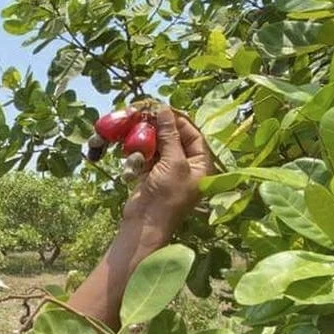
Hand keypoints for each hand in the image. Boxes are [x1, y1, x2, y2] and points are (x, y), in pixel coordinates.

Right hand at [122, 107, 213, 235]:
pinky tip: (132, 142)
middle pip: (175, 138)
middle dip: (161, 126)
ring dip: (148, 136)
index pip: (194, 135)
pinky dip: (140, 148)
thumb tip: (164, 109)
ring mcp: (168, 171)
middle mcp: (187, 166)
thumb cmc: (167, 196)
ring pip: (159, 145)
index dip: (179, 121)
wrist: (145, 224)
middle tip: (147, 113)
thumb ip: (170, 135)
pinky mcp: (151, 174)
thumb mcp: (174, 162)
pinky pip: (147, 154)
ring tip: (136, 124)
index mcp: (201, 164)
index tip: (163, 109)